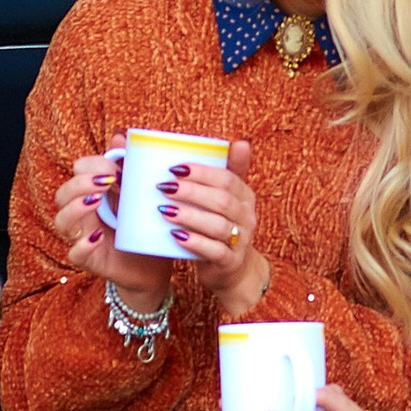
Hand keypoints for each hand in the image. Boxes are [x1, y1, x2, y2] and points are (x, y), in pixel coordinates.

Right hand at [53, 147, 174, 301]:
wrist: (154, 265)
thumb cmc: (143, 227)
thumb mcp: (139, 194)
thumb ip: (128, 166)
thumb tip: (119, 137)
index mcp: (91, 195)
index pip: (76, 173)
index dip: (90, 166)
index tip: (115, 167)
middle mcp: (81, 215)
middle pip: (61, 194)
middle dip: (80, 183)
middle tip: (107, 181)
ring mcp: (82, 238)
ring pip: (61, 221)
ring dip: (76, 207)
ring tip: (97, 201)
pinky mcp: (90, 261)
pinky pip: (74, 253)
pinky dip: (83, 244)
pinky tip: (99, 236)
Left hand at [159, 140, 267, 313]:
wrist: (232, 270)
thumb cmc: (220, 227)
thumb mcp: (225, 198)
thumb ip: (222, 171)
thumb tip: (234, 140)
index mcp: (244, 196)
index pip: (227, 178)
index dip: (202, 172)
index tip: (175, 167)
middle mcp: (246, 216)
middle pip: (222, 200)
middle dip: (192, 192)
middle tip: (164, 187)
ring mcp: (240, 240)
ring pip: (218, 225)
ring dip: (190, 216)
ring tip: (165, 210)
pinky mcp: (230, 261)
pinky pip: (215, 251)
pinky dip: (195, 243)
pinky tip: (176, 237)